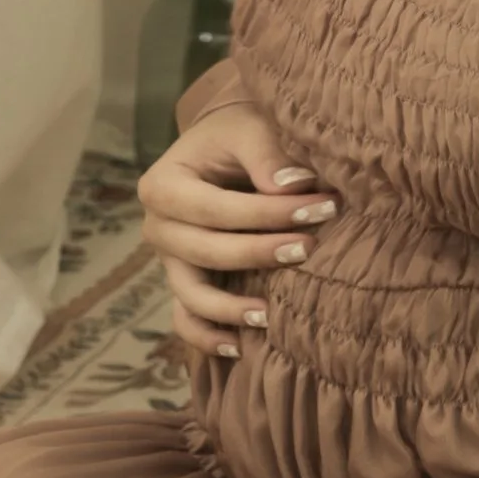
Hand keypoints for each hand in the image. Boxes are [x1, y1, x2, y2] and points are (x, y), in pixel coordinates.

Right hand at [137, 100, 338, 367]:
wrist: (221, 147)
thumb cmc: (237, 135)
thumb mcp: (249, 130)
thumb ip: (268, 156)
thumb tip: (295, 187)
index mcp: (162, 185)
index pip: (217, 209)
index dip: (268, 214)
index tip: (321, 208)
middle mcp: (157, 227)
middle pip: (207, 252)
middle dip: (261, 254)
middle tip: (311, 248)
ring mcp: (167, 261)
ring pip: (192, 295)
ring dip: (232, 308)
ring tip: (272, 314)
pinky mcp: (182, 282)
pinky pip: (186, 320)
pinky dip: (207, 338)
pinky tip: (239, 348)